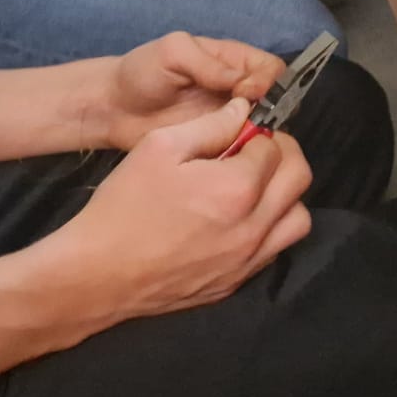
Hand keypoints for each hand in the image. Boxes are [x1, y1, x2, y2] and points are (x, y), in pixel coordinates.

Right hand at [53, 97, 312, 323]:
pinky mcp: (235, 284)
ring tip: (252, 187)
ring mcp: (247, 261)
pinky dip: (269, 228)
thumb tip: (244, 112)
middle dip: (283, 156)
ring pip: (297, 220)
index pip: (275, 147)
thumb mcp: (159, 147)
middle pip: (299, 179)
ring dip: (284, 195)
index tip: (240, 131)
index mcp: (237, 189)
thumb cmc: (124, 205)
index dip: (259, 132)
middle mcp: (253, 228)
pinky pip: (273, 250)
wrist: (97, 275)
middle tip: (254, 151)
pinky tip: (237, 219)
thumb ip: (210, 126)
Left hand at [102, 32, 284, 149]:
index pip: (271, 68)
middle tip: (248, 123)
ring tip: (240, 142)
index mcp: (232, 61)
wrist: (113, 110)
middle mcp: (238, 90)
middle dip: (270, 112)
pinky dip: (244, 155)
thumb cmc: (141, 72)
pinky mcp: (218, 145)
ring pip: (263, 129)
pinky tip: (232, 158)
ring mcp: (229, 120)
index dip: (268, 81)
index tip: (248, 93)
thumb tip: (242, 81)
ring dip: (259, 136)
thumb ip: (207, 62)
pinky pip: (243, 150)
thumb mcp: (172, 53)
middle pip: (275, 100)